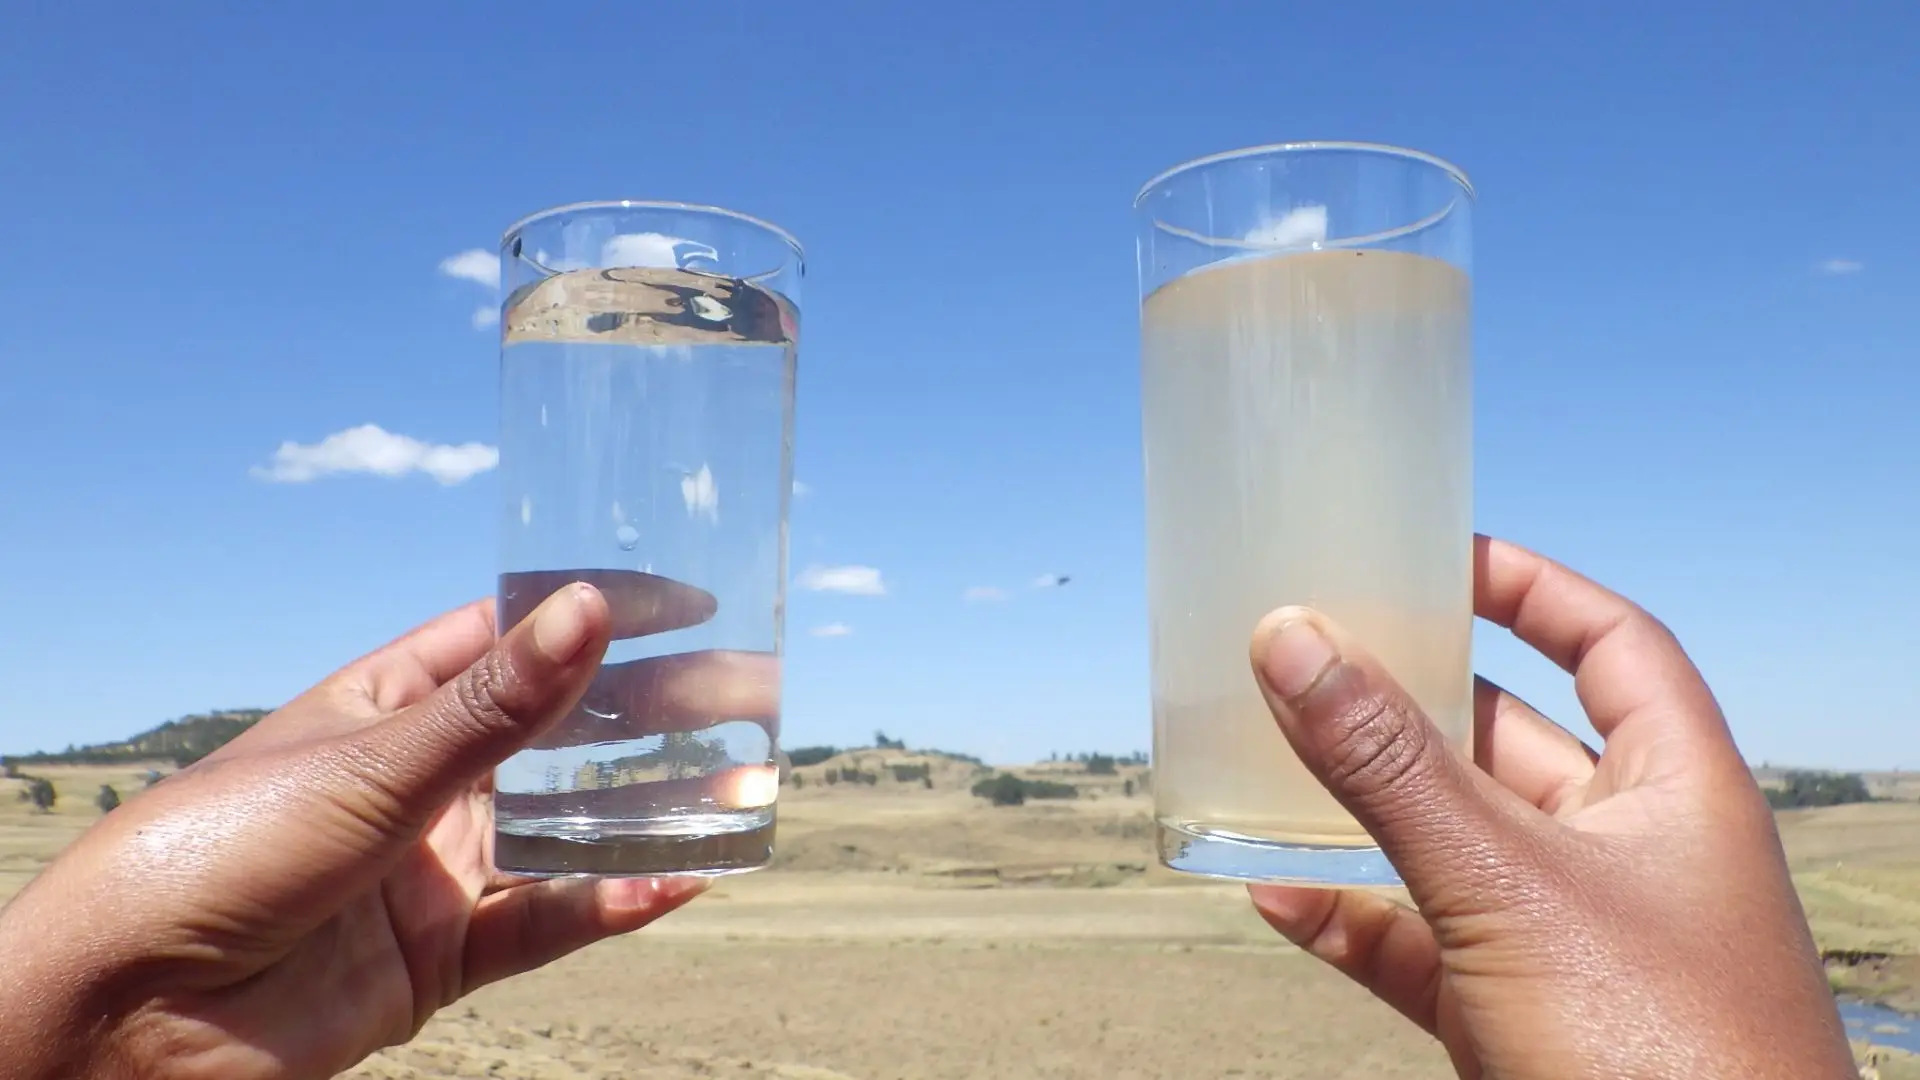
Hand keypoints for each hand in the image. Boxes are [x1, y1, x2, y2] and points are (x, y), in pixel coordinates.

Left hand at [0, 576, 768, 1079]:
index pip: (506, 639)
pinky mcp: (438, 958)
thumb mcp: (371, 766)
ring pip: (564, 833)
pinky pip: (545, 924)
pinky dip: (610, 904)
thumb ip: (494, 706)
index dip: (592, 616)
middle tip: (747, 693)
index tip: (687, 602)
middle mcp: (416, 783)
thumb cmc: (219, 856)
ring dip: (648, 814)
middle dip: (649, 717)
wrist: (131, 1018)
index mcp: (383, 706)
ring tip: (741, 788)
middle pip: (556, 737)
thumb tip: (591, 612)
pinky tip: (676, 883)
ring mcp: (430, 871)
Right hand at [1244, 536, 1855, 1079]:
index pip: (1611, 645)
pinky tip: (1273, 893)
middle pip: (1507, 740)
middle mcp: (1628, 854)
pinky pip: (1419, 948)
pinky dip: (1350, 920)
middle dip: (1410, 699)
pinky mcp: (1518, 1022)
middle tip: (1313, 648)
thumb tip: (1289, 638)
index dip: (1531, 589)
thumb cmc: (1658, 1048)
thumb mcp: (1508, 883)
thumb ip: (1390, 767)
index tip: (1437, 552)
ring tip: (1265, 755)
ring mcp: (1571, 943)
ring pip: (1449, 847)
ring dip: (1360, 812)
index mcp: (1677, 790)